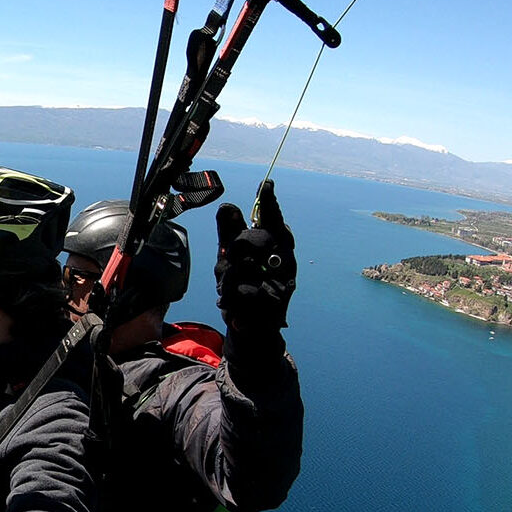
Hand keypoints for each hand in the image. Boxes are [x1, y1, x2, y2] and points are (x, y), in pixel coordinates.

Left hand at [215, 179, 296, 331]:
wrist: (249, 327)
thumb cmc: (242, 286)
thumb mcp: (229, 258)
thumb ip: (229, 233)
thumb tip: (227, 206)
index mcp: (276, 246)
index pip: (273, 220)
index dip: (270, 204)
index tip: (265, 184)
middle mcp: (285, 260)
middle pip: (255, 238)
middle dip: (237, 246)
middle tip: (233, 258)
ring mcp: (283, 281)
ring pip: (244, 265)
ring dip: (230, 276)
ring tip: (231, 286)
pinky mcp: (276, 304)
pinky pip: (244, 291)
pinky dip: (234, 296)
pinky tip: (234, 301)